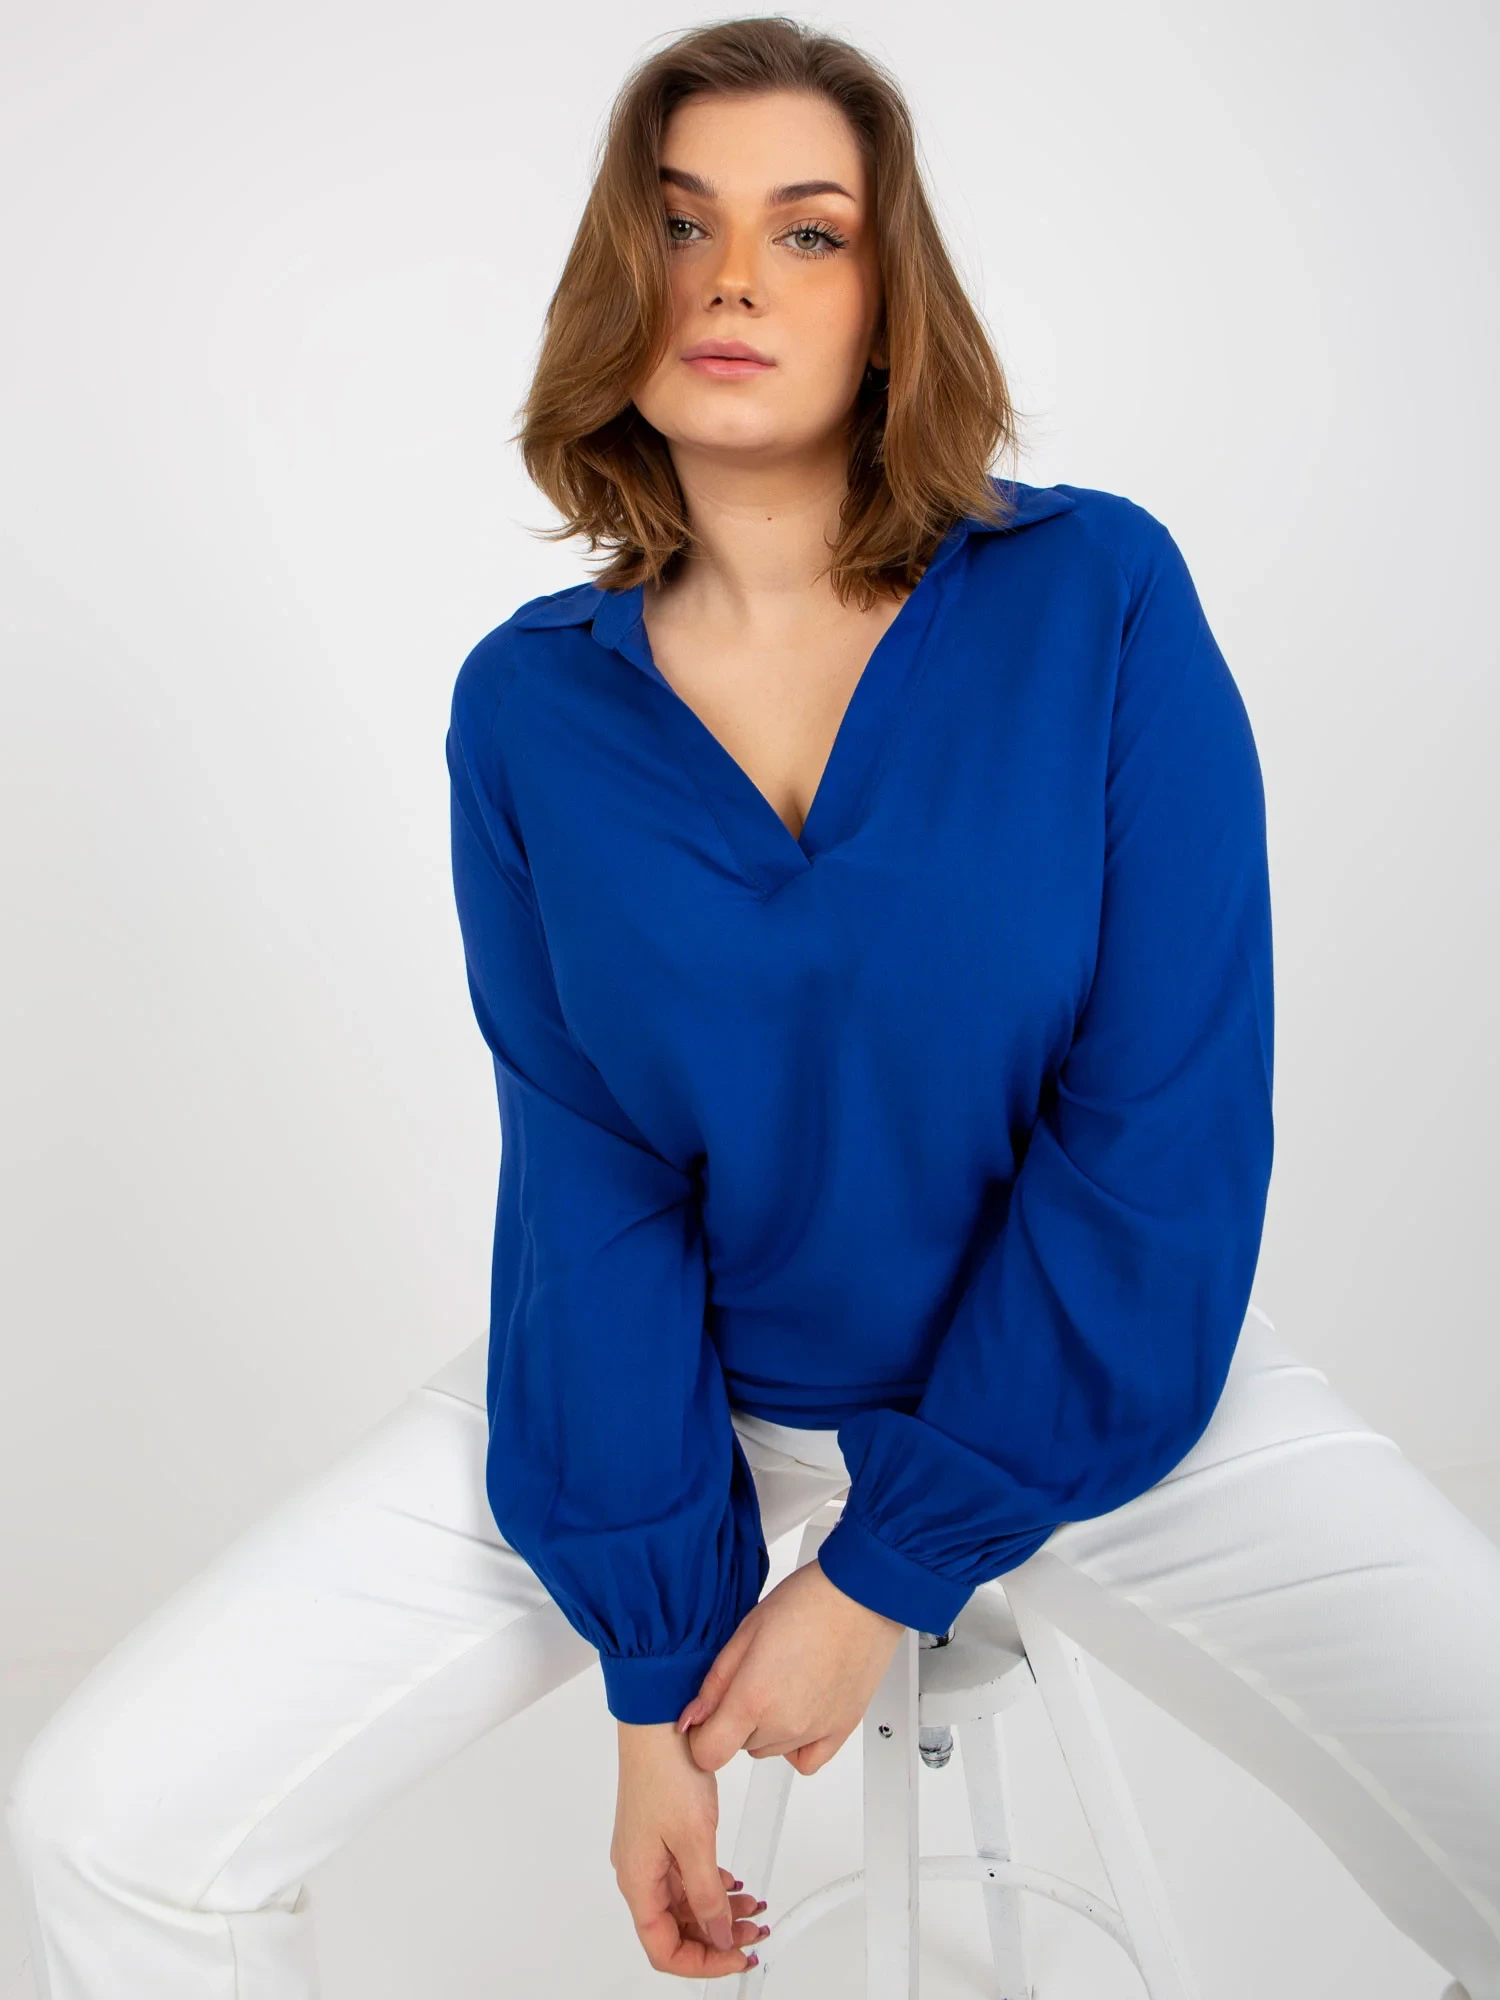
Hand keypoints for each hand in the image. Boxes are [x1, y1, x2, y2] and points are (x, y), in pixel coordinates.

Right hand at [611, 1719, 768, 1977]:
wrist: (659, 1720)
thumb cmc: (665, 1769)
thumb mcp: (696, 1840)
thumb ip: (708, 1896)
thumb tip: (719, 1935)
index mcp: (638, 1881)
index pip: (663, 1949)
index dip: (702, 1963)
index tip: (735, 1958)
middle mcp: (639, 1871)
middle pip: (675, 1929)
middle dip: (717, 1937)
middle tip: (754, 1934)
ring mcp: (649, 1852)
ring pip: (684, 1902)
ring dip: (718, 1910)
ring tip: (752, 1907)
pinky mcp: (660, 1833)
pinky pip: (685, 1875)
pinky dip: (712, 1884)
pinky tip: (732, 1882)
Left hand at [676, 1555, 904, 1776]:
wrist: (860, 1595)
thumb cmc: (807, 1602)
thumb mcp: (746, 1631)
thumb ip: (715, 1682)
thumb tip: (692, 1717)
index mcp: (753, 1697)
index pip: (709, 1752)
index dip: (701, 1734)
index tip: (708, 1713)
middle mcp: (784, 1723)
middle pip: (739, 1746)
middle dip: (736, 1719)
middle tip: (753, 1676)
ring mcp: (814, 1731)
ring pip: (769, 1749)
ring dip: (766, 1727)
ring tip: (782, 1680)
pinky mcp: (841, 1730)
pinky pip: (806, 1761)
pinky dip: (795, 1745)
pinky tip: (797, 1712)